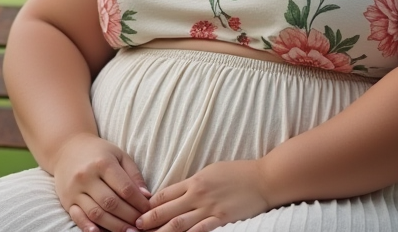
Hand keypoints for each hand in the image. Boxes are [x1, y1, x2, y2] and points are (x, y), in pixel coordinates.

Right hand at [53, 133, 151, 231]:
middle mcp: (86, 176)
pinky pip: (78, 217)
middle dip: (129, 217)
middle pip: (111, 203)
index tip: (148, 209)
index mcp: (103, 163)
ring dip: (115, 226)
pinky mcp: (67, 201)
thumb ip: (133, 174)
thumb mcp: (119, 155)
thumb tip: (146, 196)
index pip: (125, 189)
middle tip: (141, 224)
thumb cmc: (99, 153)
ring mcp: (75, 190)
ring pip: (96, 214)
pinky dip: (88, 227)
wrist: (67, 148)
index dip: (139, 202)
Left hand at [136, 160, 271, 231]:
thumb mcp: (212, 171)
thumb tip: (179, 191)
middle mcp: (198, 194)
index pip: (164, 194)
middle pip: (166, 209)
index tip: (137, 213)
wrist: (264, 178)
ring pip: (179, 223)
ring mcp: (209, 208)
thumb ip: (194, 182)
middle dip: (148, 220)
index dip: (149, 205)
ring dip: (161, 231)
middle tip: (133, 229)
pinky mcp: (221, 219)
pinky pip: (200, 230)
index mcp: (194, 180)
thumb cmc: (238, 173)